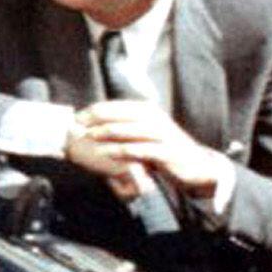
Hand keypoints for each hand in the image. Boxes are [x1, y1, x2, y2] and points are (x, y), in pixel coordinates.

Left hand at [67, 98, 230, 202]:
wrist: (196, 166)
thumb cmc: (166, 150)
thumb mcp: (148, 133)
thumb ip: (128, 127)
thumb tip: (99, 124)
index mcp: (148, 110)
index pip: (115, 106)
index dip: (94, 110)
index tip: (76, 118)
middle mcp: (154, 118)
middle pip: (118, 114)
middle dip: (95, 119)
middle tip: (76, 126)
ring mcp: (160, 134)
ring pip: (127, 130)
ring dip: (105, 133)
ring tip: (88, 137)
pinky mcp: (164, 152)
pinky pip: (138, 150)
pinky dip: (120, 151)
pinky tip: (105, 154)